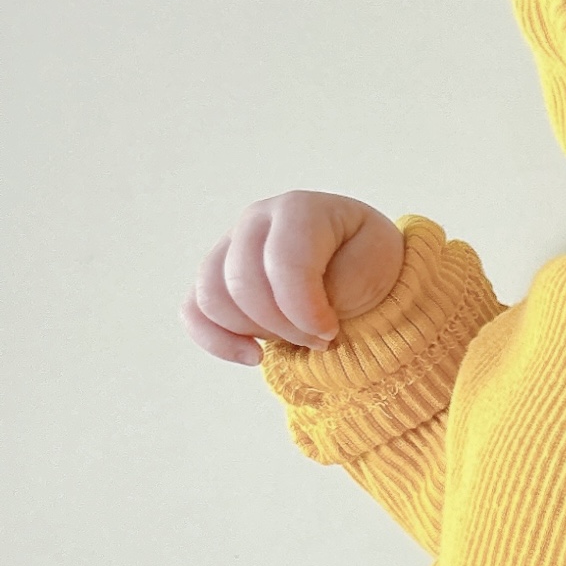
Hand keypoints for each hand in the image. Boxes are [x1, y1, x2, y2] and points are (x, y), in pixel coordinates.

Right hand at [181, 194, 403, 365]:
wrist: (362, 273)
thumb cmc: (367, 265)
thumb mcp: (371, 268)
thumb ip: (336, 286)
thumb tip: (299, 314)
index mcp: (298, 209)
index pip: (283, 262)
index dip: (305, 309)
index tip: (331, 331)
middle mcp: (256, 220)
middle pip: (243, 284)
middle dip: (285, 326)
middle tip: (321, 338)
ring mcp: (229, 247)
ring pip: (213, 299)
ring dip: (258, 333)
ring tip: (296, 339)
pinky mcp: (214, 278)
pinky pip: (194, 312)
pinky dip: (219, 341)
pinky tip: (254, 355)